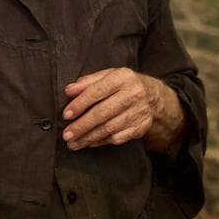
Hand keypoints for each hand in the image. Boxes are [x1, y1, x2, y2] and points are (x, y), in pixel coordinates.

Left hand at [61, 68, 177, 150]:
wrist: (151, 95)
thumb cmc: (121, 85)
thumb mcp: (106, 76)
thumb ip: (86, 82)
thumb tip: (68, 91)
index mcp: (122, 78)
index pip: (97, 92)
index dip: (80, 104)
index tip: (66, 115)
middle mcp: (133, 94)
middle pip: (103, 113)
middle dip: (82, 126)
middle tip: (67, 135)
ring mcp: (139, 112)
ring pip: (110, 128)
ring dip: (89, 137)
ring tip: (74, 143)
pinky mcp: (142, 126)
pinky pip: (119, 137)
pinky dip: (102, 142)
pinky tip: (90, 143)